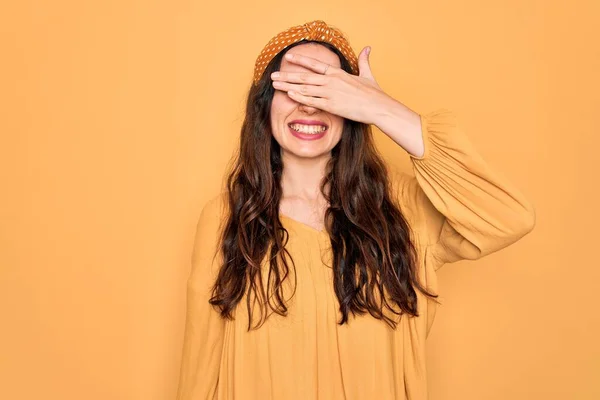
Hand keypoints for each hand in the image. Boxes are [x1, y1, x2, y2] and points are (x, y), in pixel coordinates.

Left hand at [270, 46, 394, 125]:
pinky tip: (289, 94)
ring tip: (275, 85)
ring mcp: (330, 93)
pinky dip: (299, 97)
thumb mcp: (368, 75)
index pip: (315, 64)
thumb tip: (368, 48)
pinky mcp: (331, 105)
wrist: (379, 107)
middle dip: (287, 76)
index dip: (300, 61)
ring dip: (288, 86)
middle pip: (304, 77)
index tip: (288, 58)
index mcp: (338, 73)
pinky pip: (312, 101)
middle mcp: (331, 81)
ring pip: (304, 88)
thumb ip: (364, 61)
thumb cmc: (374, 94)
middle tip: (273, 75)